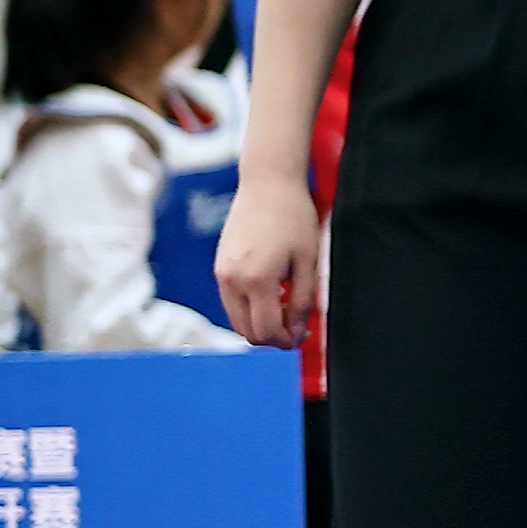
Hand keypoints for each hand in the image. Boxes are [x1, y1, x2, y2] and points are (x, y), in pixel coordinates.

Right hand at [216, 172, 323, 347]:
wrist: (267, 185)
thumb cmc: (294, 218)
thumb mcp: (308, 262)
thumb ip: (302, 300)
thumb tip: (297, 332)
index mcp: (256, 280)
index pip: (266, 331)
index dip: (286, 342)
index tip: (303, 337)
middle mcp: (231, 280)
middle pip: (247, 332)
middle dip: (273, 337)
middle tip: (298, 328)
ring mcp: (221, 274)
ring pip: (237, 321)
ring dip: (260, 324)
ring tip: (288, 309)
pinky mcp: (218, 268)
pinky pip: (232, 303)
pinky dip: (250, 310)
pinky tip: (274, 296)